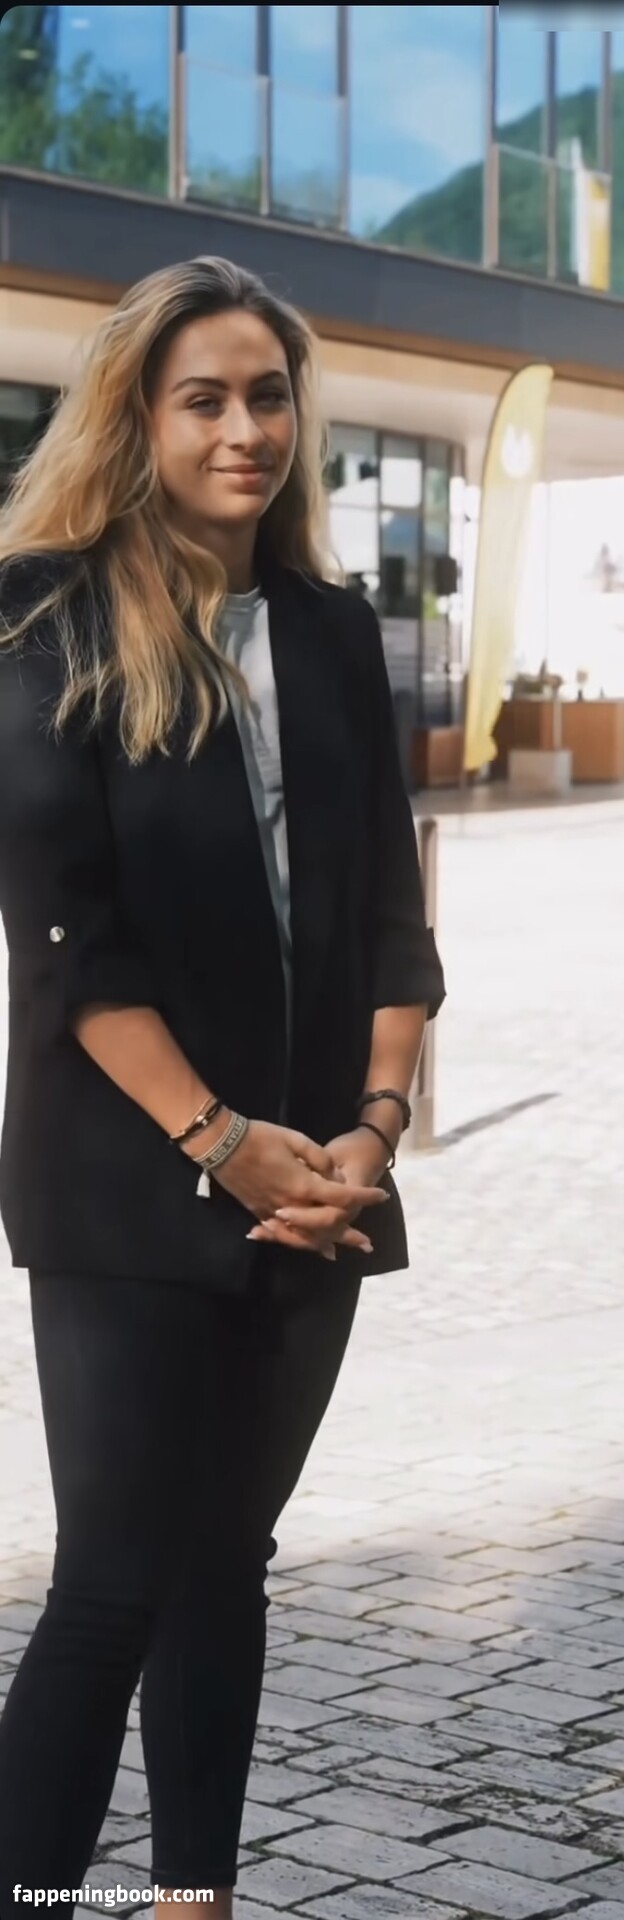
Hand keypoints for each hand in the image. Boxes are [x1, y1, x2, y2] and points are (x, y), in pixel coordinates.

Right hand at [209, 1119, 386, 1245]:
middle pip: (327, 1226)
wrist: (221, 1145)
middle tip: (368, 1243)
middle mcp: (292, 1205)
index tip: (381, 1196)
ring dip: (326, 1244)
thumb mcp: (295, 1138)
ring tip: (341, 1252)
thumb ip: (319, 1159)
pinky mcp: (260, 1214)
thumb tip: (334, 1175)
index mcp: (304, 1185)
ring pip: (305, 1236)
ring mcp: (274, 1212)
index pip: (342, 1196)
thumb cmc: (259, 1136)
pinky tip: (309, 1247)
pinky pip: (284, 1235)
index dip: (365, 1197)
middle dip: (349, 1234)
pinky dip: (300, 1243)